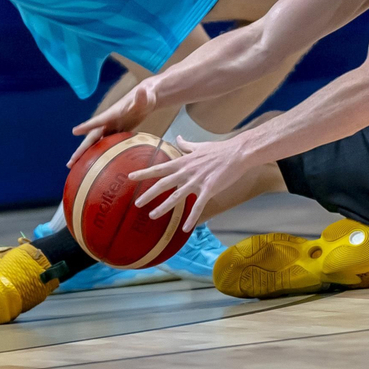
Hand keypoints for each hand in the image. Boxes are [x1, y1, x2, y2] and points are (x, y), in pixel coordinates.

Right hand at [68, 82, 159, 165]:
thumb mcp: (145, 97)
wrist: (145, 98)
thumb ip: (142, 96)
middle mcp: (108, 122)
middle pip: (91, 138)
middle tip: (70, 163)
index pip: (97, 121)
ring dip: (85, 155)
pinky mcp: (116, 132)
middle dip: (81, 150)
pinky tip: (94, 166)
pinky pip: (105, 145)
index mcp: (112, 114)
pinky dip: (98, 154)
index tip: (74, 132)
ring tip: (74, 167)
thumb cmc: (145, 97)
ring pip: (95, 143)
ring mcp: (111, 128)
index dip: (87, 126)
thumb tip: (142, 90)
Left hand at [127, 134, 248, 232]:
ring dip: (164, 207)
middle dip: (149, 193)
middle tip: (137, 203)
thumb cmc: (219, 150)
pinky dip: (192, 218)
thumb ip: (186, 145)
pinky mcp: (209, 189)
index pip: (159, 167)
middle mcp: (186, 171)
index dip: (144, 172)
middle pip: (163, 183)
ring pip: (176, 196)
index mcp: (183, 162)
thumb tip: (178, 139)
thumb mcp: (199, 146)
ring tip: (153, 216)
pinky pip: (198, 206)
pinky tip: (186, 229)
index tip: (131, 177)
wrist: (237, 153)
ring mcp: (197, 181)